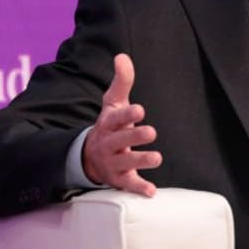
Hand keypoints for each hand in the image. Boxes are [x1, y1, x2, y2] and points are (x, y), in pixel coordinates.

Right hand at [81, 54, 161, 195]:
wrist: (90, 157)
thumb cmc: (110, 126)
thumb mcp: (113, 103)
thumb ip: (122, 81)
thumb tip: (122, 56)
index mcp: (108, 124)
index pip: (116, 119)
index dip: (127, 115)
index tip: (140, 110)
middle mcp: (108, 144)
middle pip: (120, 141)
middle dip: (134, 137)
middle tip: (151, 131)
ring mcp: (113, 163)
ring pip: (125, 163)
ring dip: (141, 160)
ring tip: (157, 157)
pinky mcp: (119, 179)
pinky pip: (128, 185)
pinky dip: (138, 188)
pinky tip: (151, 191)